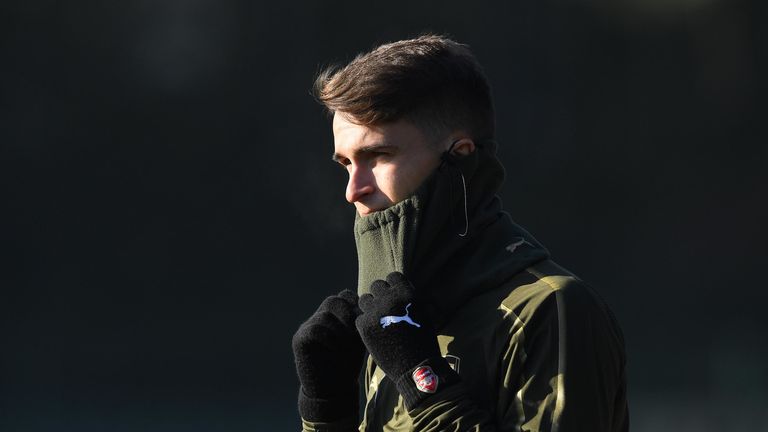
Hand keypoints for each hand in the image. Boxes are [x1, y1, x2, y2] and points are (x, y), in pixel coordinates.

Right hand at [292, 289, 364, 420]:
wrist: (332, 389)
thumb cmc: (348, 363)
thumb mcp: (358, 339)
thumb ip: (360, 321)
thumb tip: (373, 306)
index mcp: (334, 314)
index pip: (345, 296)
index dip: (357, 306)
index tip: (364, 322)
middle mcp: (319, 317)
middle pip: (333, 301)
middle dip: (348, 315)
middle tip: (356, 332)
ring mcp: (307, 327)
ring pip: (324, 315)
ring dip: (340, 330)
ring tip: (347, 345)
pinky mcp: (299, 340)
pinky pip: (314, 329)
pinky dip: (329, 338)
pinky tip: (336, 349)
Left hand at [355, 272, 458, 408]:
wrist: (417, 366)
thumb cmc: (424, 341)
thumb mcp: (423, 314)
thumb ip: (410, 300)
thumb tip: (400, 291)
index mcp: (407, 293)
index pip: (392, 276)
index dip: (393, 286)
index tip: (394, 296)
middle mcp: (390, 299)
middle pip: (376, 286)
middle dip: (380, 296)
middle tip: (384, 309)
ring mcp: (375, 312)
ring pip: (364, 300)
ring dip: (370, 307)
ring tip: (377, 320)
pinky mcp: (365, 326)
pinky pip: (359, 317)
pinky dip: (365, 323)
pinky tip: (373, 332)